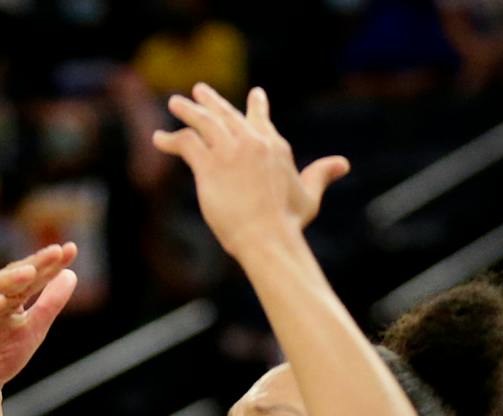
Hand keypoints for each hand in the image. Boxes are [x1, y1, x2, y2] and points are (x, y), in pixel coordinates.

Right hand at [0, 243, 80, 402]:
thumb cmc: (0, 357)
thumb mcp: (33, 330)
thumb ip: (50, 304)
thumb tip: (71, 274)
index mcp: (9, 295)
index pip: (32, 275)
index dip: (50, 263)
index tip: (71, 249)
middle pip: (14, 277)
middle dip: (34, 264)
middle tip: (55, 252)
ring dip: (9, 280)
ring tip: (29, 272)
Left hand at [151, 85, 349, 258]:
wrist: (268, 236)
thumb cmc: (289, 222)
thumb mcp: (309, 194)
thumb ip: (321, 174)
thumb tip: (343, 164)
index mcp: (275, 146)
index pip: (262, 119)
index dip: (256, 106)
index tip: (254, 94)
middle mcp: (252, 142)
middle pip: (227, 113)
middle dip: (212, 100)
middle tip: (199, 90)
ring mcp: (229, 151)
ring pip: (203, 121)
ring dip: (188, 110)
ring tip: (176, 103)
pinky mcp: (208, 165)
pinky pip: (186, 143)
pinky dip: (170, 140)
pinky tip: (159, 139)